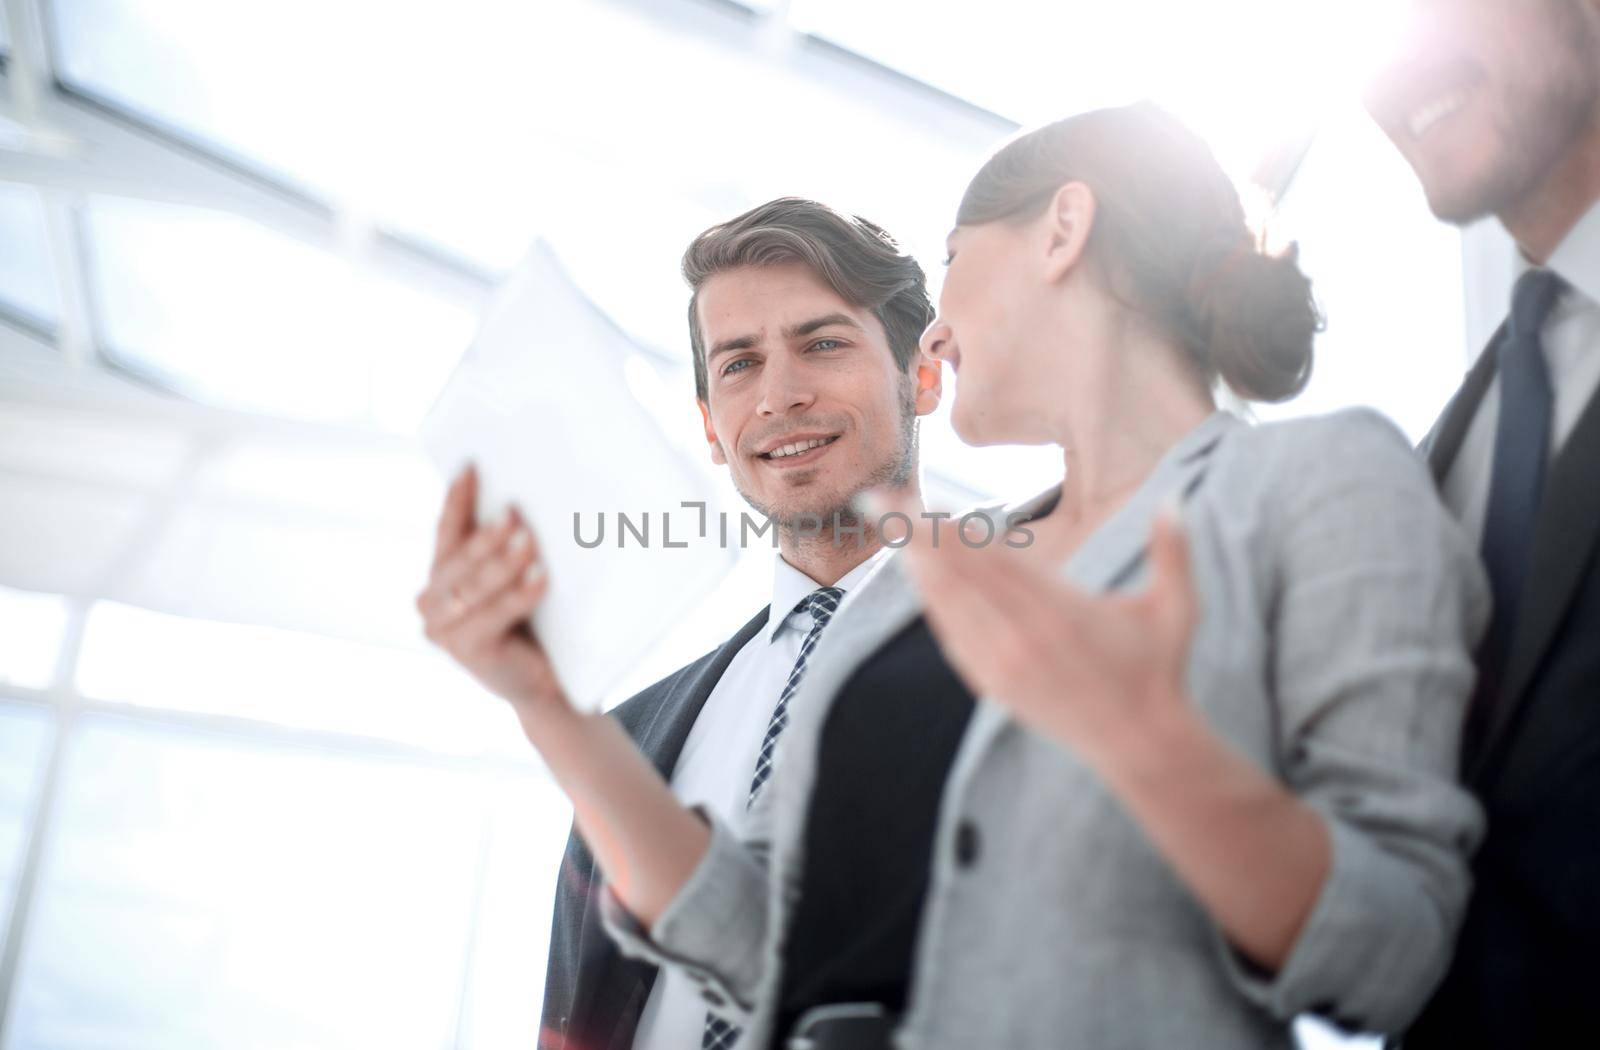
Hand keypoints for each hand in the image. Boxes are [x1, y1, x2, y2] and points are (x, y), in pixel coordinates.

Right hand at [416, 464, 568, 726]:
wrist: (544, 682)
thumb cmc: (531, 623)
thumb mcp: (511, 579)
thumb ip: (504, 548)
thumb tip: (521, 501)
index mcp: (438, 577)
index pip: (446, 531)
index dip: (456, 499)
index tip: (470, 467)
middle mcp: (431, 602)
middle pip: (459, 558)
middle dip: (487, 534)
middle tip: (514, 511)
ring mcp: (443, 630)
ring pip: (475, 586)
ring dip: (504, 562)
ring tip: (530, 540)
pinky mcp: (466, 651)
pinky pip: (495, 614)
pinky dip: (519, 594)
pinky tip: (542, 577)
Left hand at [871, 491, 1200, 764]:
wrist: (1138, 742)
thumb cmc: (1157, 667)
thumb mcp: (1176, 609)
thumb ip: (1174, 553)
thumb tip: (1174, 502)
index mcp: (1056, 610)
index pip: (983, 558)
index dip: (938, 528)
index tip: (907, 499)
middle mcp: (1019, 637)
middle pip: (950, 575)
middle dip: (909, 535)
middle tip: (875, 499)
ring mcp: (1001, 664)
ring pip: (943, 606)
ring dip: (917, 565)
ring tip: (894, 528)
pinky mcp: (993, 685)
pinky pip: (951, 636)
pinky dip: (933, 603)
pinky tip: (922, 576)